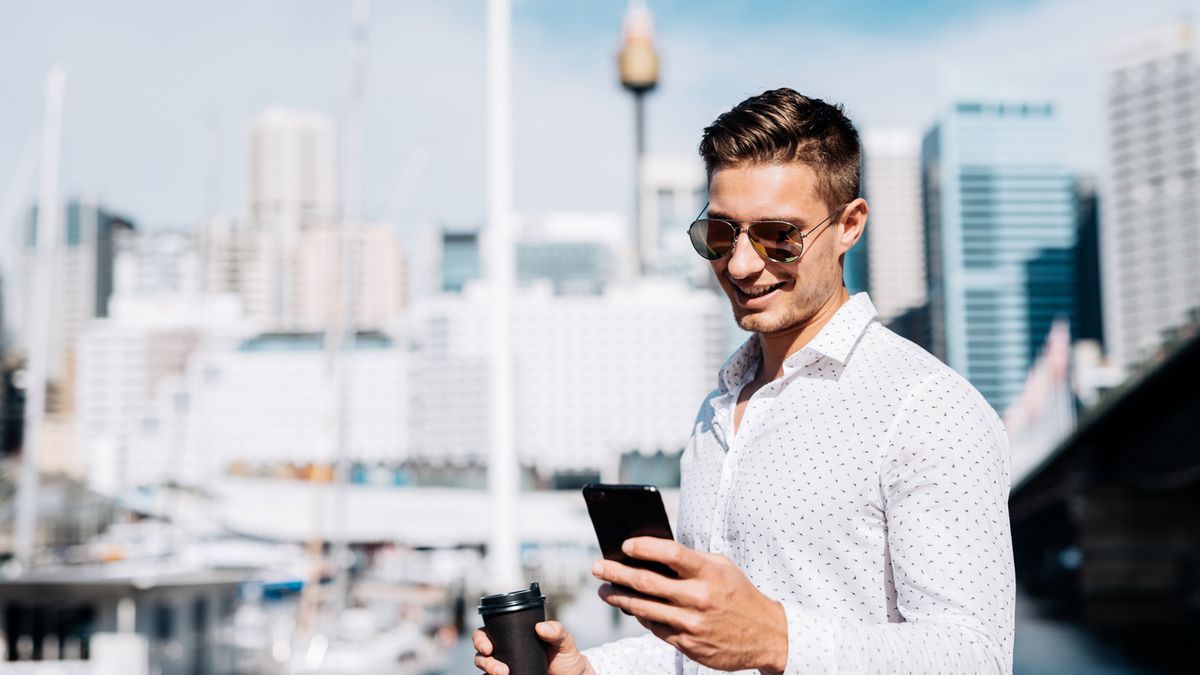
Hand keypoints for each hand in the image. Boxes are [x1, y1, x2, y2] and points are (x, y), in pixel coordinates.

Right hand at [473, 621, 594, 674]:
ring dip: (489, 671)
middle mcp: (505, 651)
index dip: (480, 638)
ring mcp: (506, 667)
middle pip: (481, 653)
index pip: (487, 632)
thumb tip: (541, 627)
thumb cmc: (566, 656)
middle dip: (484, 661)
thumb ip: (557, 631)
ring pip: (485, 668)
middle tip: (499, 669)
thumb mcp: (564, 642)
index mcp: (512, 636)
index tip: (487, 647)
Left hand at [592, 537, 787, 672]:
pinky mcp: (688, 644)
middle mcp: (699, 597)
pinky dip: (640, 617)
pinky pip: (656, 628)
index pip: (670, 554)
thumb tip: (656, 550)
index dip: (644, 548)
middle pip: (648, 582)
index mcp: (709, 573)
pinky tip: (630, 609)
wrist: (767, 635)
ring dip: (619, 598)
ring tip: (604, 591)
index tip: (625, 545)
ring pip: (644, 608)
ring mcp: (692, 623)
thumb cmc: (740, 595)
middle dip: (617, 573)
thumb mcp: (724, 567)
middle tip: (598, 567)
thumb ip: (693, 559)